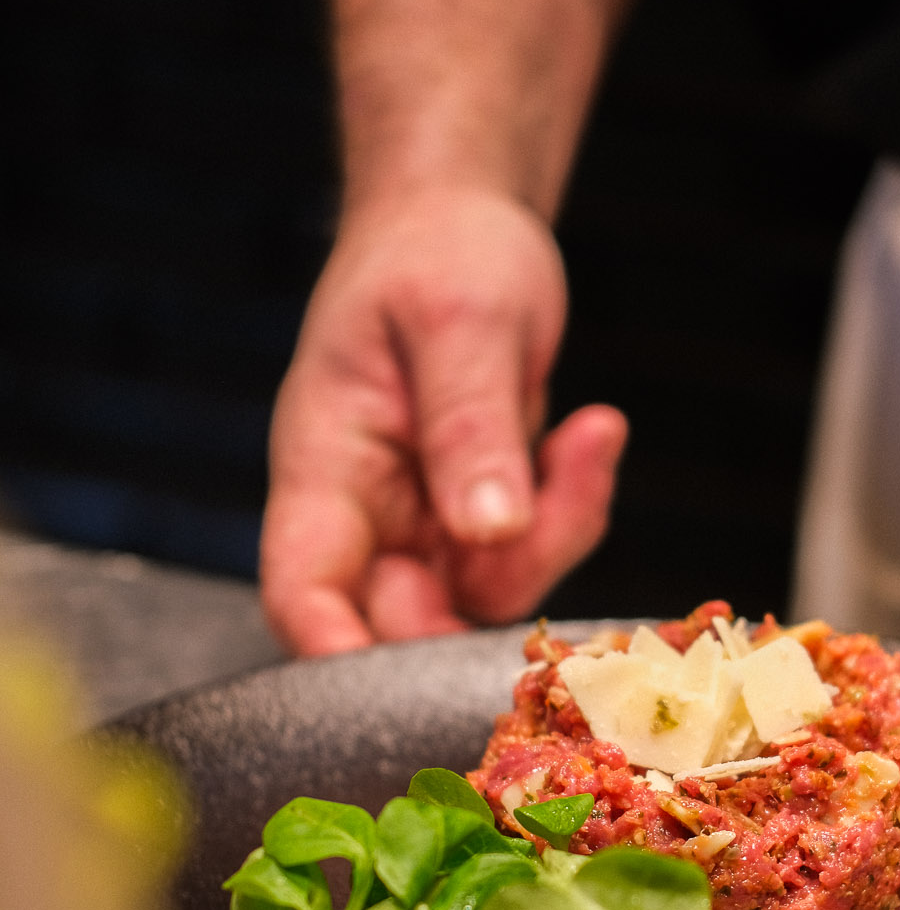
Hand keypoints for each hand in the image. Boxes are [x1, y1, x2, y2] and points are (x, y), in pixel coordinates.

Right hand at [260, 185, 626, 654]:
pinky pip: (533, 558)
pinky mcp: (481, 524)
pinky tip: (587, 435)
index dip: (340, 656)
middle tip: (557, 507)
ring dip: (553, 536)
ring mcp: (426, 526)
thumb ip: (471, 427)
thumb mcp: (460, 320)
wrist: (465, 225)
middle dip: (494, 585)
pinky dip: (571, 510)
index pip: (303, 593)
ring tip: (584, 437)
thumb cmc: (437, 252)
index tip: (410, 683)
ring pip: (489, 596)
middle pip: (408, 620)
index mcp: (325, 466)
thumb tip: (488, 532)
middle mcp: (368, 515)